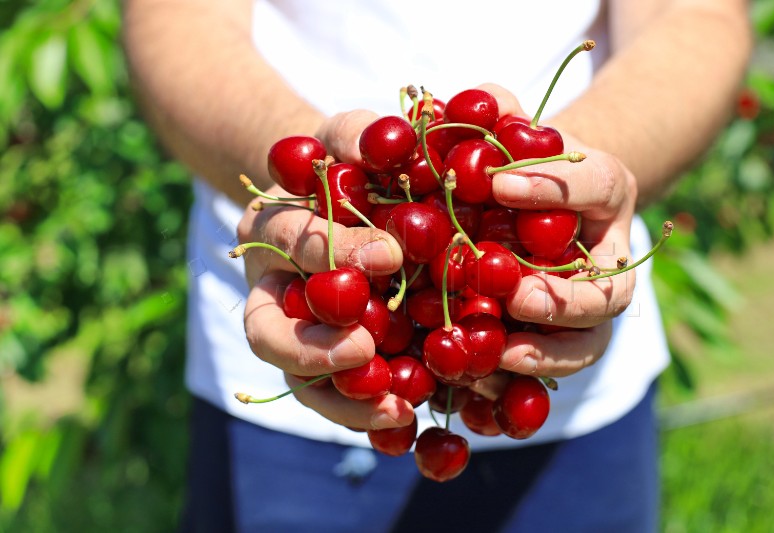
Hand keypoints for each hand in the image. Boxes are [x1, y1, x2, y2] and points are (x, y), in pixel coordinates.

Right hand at [238, 111, 414, 429]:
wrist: (335, 205)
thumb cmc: (345, 168)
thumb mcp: (347, 138)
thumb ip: (358, 135)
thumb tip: (393, 138)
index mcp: (270, 233)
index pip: (290, 243)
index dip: (333, 252)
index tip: (389, 255)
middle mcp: (271, 292)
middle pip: (270, 332)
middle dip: (315, 348)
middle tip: (367, 349)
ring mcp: (294, 335)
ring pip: (297, 381)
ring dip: (340, 398)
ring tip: (393, 409)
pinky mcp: (324, 365)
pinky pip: (333, 399)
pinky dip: (364, 413)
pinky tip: (405, 419)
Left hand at [478, 83, 637, 378]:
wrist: (530, 207)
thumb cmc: (518, 162)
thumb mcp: (511, 129)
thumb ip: (497, 113)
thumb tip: (466, 111)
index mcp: (605, 194)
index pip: (596, 186)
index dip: (553, 188)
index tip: (497, 181)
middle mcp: (607, 259)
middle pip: (608, 293)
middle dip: (564, 301)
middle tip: (516, 298)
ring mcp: (586, 309)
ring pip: (587, 345)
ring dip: (545, 356)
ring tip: (495, 358)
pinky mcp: (557, 345)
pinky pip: (547, 375)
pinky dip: (514, 385)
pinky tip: (472, 384)